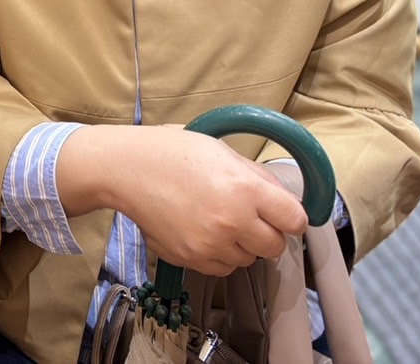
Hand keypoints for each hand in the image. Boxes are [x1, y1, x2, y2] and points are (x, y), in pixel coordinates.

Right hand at [116, 126, 307, 276]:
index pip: (295, 219)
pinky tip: (203, 231)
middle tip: (249, 216)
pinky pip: (222, 268)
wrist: (124, 169)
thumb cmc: (169, 152)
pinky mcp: (190, 259)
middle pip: (275, 247)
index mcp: (244, 189)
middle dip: (268, 233)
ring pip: (248, 260)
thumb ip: (256, 176)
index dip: (292, 216)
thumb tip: (282, 199)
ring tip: (217, 220)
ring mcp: (210, 244)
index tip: (283, 213)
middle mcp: (231, 221)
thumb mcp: (220, 150)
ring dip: (241, 245)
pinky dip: (219, 255)